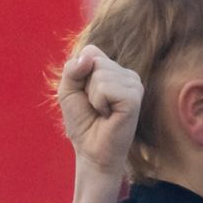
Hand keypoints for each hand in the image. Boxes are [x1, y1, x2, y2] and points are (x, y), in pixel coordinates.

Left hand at [58, 45, 143, 176]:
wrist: (91, 152)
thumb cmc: (82, 123)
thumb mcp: (68, 91)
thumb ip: (72, 69)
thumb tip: (88, 58)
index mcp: (114, 70)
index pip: (91, 51)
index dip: (79, 73)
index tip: (85, 95)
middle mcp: (127, 75)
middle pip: (95, 60)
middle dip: (84, 86)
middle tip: (94, 107)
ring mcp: (134, 85)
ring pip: (100, 73)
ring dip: (92, 97)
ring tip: (102, 112)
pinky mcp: (134, 97)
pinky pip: (106, 87)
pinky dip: (99, 102)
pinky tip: (108, 115)